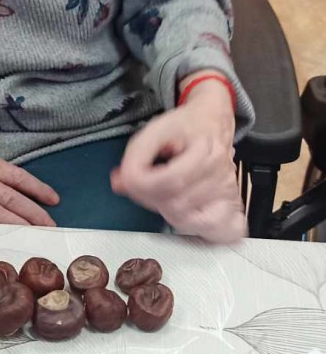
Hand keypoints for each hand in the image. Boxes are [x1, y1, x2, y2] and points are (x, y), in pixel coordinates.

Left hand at [110, 80, 245, 242]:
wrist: (210, 122)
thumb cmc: (184, 127)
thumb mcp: (154, 129)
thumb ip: (136, 155)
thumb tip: (122, 184)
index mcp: (207, 151)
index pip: (171, 183)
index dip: (142, 186)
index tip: (130, 179)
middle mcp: (222, 175)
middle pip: (177, 205)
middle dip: (150, 199)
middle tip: (145, 185)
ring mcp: (228, 193)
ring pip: (187, 220)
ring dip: (165, 210)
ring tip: (163, 192)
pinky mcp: (232, 206)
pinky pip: (217, 231)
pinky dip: (196, 228)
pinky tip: (185, 214)